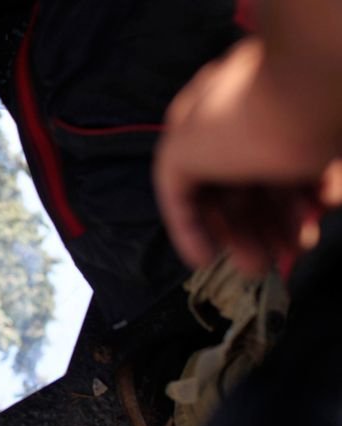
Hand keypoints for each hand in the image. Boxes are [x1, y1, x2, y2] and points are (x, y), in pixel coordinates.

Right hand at [154, 39, 338, 274]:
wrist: (312, 83)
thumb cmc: (238, 123)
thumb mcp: (180, 156)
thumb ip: (174, 188)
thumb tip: (187, 214)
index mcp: (195, 130)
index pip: (190, 188)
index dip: (195, 228)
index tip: (207, 260)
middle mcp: (235, 128)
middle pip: (236, 194)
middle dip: (246, 235)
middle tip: (259, 268)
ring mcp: (281, 129)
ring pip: (278, 189)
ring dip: (285, 224)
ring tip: (299, 247)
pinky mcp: (321, 133)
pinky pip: (318, 172)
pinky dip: (321, 193)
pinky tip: (327, 204)